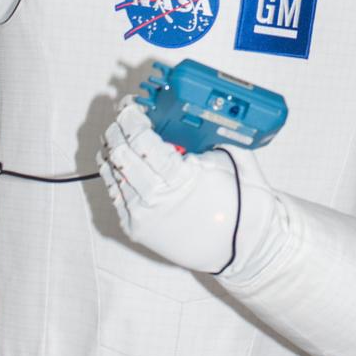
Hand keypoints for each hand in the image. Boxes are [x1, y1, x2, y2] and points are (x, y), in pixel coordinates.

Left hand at [98, 103, 243, 272]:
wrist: (244, 248)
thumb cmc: (241, 204)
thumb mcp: (226, 159)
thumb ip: (202, 137)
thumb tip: (181, 119)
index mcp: (180, 177)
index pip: (141, 140)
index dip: (131, 118)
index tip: (131, 106)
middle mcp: (155, 199)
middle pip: (120, 155)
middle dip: (117, 130)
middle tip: (122, 118)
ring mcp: (143, 217)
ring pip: (111, 176)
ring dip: (111, 153)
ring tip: (118, 139)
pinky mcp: (137, 230)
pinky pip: (115, 197)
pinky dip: (114, 177)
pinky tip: (121, 165)